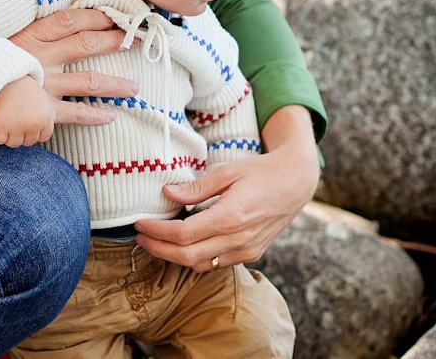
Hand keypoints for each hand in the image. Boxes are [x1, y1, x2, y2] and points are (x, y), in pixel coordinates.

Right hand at [0, 76, 55, 146]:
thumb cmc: (18, 81)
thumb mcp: (41, 92)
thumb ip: (49, 110)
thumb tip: (57, 124)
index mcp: (46, 115)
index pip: (44, 135)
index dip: (34, 129)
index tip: (26, 119)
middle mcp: (33, 123)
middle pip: (29, 140)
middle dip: (22, 132)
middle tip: (14, 115)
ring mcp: (16, 127)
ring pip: (14, 142)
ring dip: (8, 133)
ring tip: (4, 114)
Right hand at [9, 8, 137, 126]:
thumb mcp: (2, 48)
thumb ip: (28, 43)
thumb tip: (56, 36)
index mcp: (29, 38)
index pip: (68, 20)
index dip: (94, 16)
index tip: (114, 15)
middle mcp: (40, 59)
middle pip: (85, 44)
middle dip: (114, 41)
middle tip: (136, 39)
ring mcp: (43, 86)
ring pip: (88, 81)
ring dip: (115, 84)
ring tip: (134, 87)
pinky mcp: (41, 112)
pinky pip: (74, 113)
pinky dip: (94, 115)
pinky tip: (111, 116)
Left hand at [133, 106, 318, 270]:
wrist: (296, 183)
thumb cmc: (261, 171)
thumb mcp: (228, 171)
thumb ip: (197, 187)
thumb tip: (167, 192)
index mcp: (230, 216)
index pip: (182, 234)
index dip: (157, 232)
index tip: (139, 224)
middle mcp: (238, 239)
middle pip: (187, 256)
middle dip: (158, 249)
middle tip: (139, 237)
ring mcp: (246, 250)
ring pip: (200, 265)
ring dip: (174, 257)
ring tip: (157, 241)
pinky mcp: (251, 254)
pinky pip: (216, 264)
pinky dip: (195, 258)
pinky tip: (184, 244)